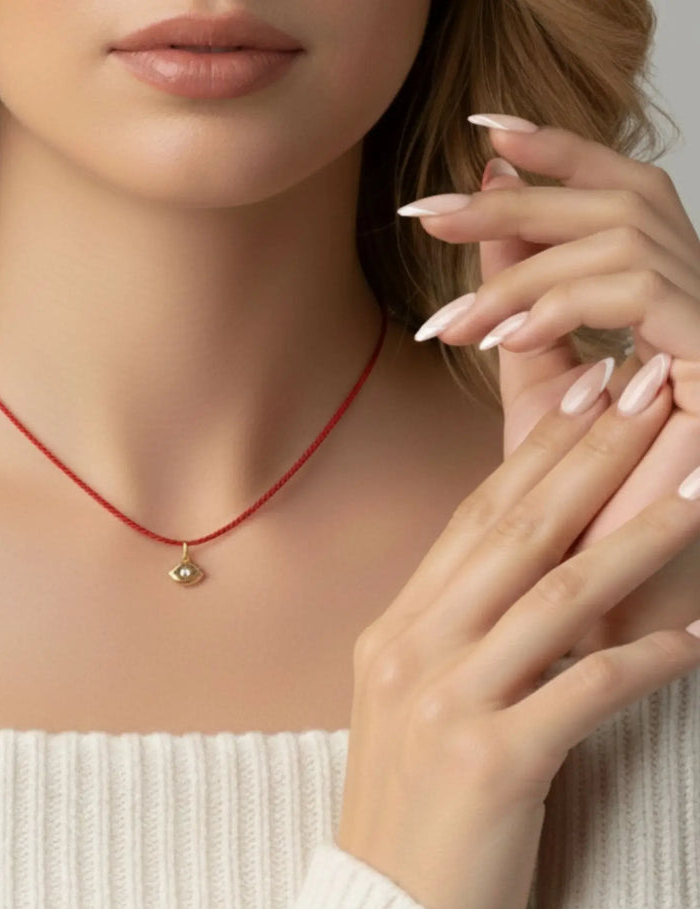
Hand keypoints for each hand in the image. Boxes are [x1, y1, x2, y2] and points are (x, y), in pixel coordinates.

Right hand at [336, 377, 699, 908]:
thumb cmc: (412, 808)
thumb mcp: (415, 704)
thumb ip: (459, 635)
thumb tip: (529, 576)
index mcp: (394, 632)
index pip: (471, 522)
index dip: (534, 454)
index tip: (585, 395)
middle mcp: (413, 652)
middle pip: (514, 537)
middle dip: (590, 460)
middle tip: (646, 396)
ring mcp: (446, 704)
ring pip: (556, 599)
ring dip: (637, 539)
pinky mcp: (492, 764)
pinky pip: (587, 693)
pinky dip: (648, 660)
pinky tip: (697, 638)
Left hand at [400, 114, 699, 656]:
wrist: (617, 588)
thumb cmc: (574, 491)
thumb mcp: (537, 378)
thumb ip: (521, 296)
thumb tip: (489, 208)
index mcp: (663, 293)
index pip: (621, 192)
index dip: (560, 152)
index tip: (482, 134)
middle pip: (620, 199)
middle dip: (519, 202)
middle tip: (431, 213)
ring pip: (624, 238)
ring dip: (522, 272)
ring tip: (450, 326)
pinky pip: (644, 295)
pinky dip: (568, 304)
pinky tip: (505, 336)